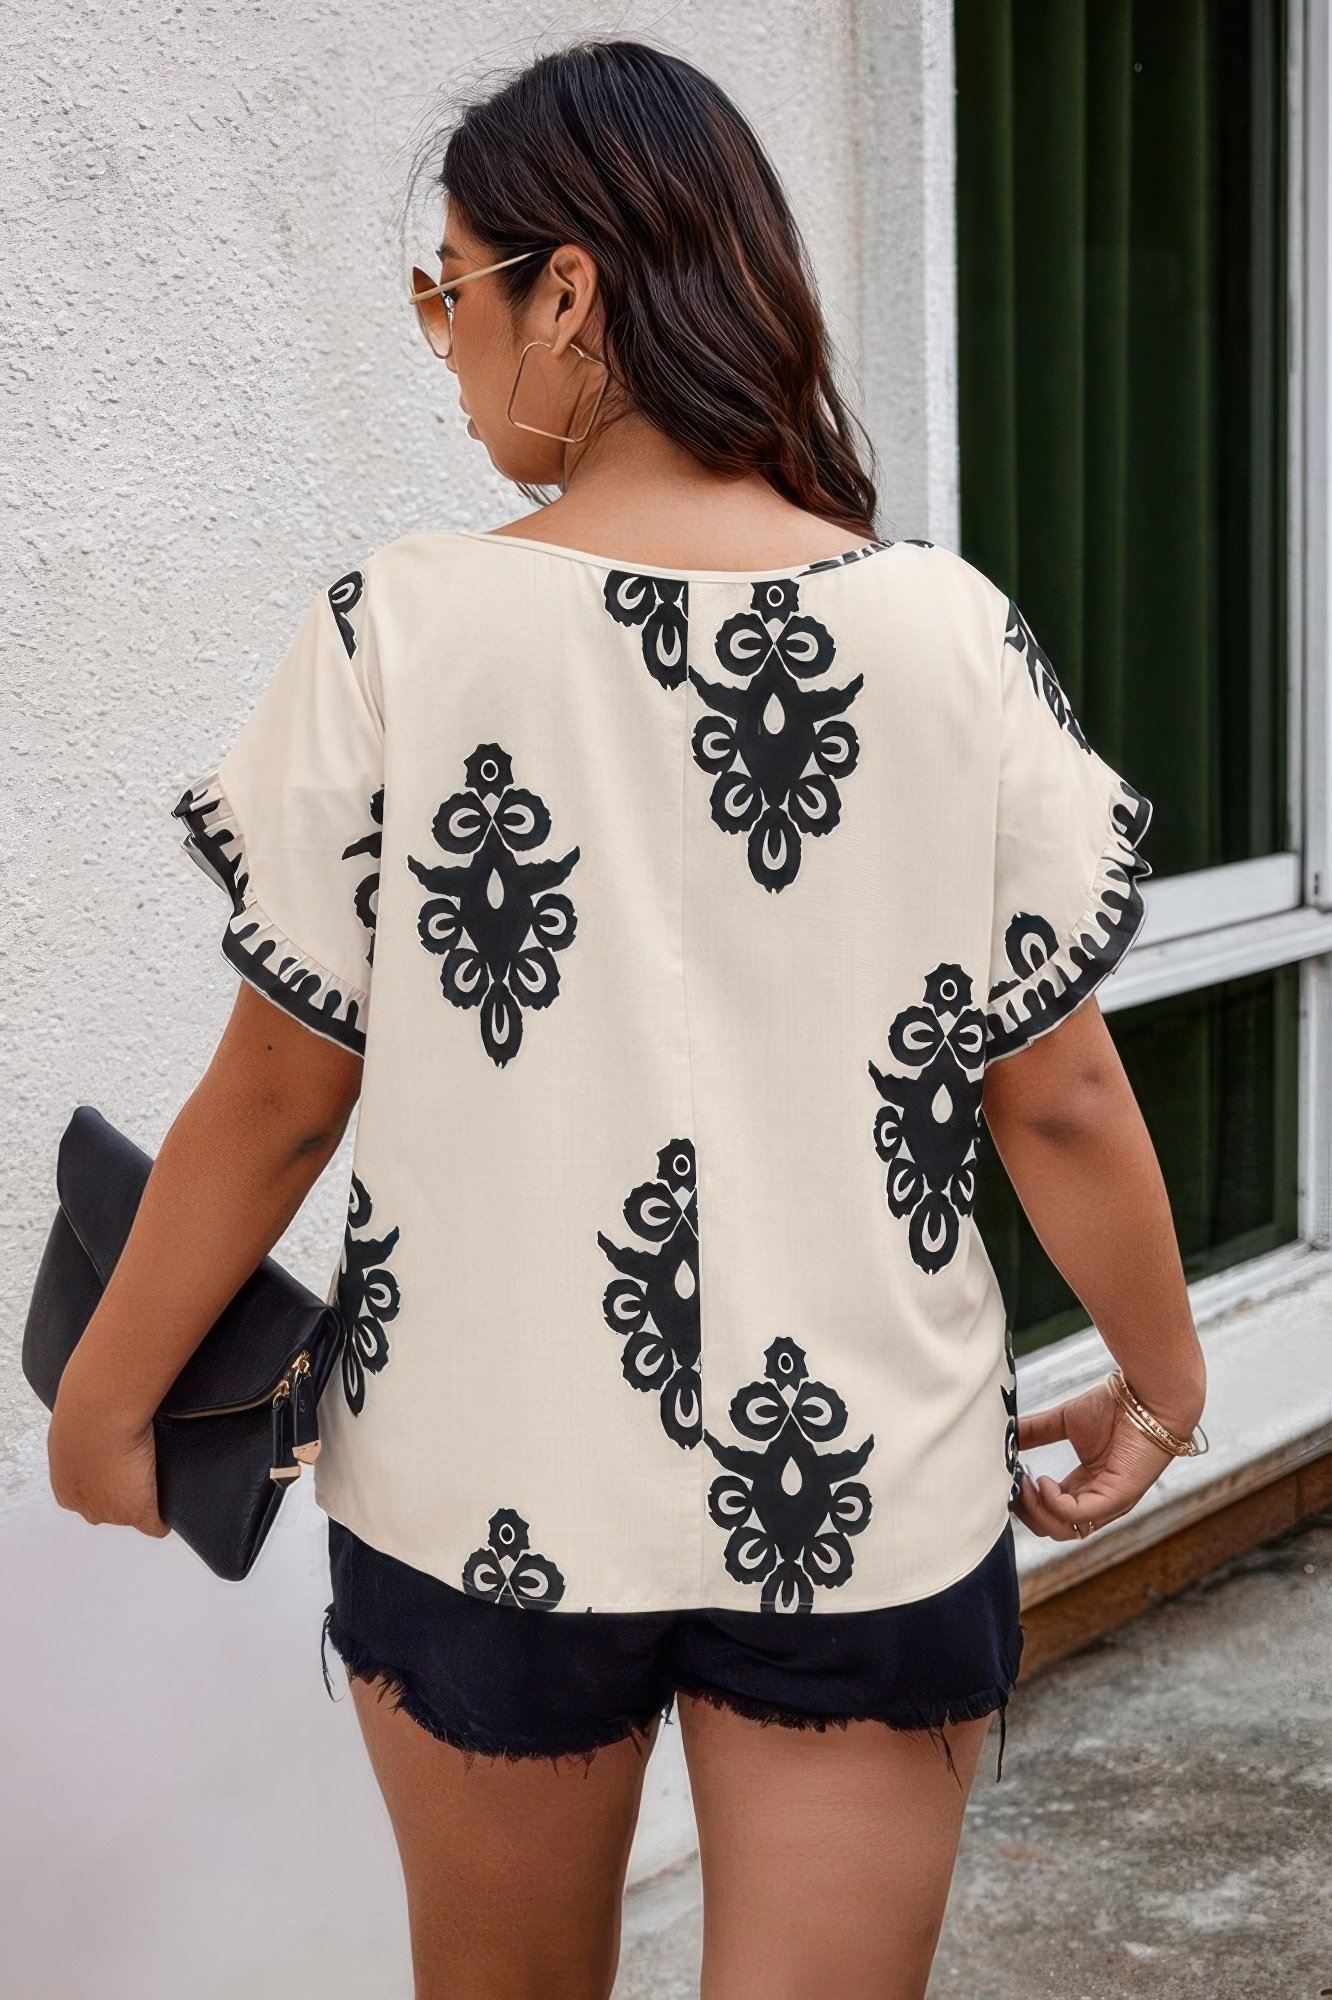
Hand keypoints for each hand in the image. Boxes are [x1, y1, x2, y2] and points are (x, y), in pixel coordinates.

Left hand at [48, 1374, 168, 1537]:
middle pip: (110, 1511)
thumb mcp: (73, 1432)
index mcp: (67, 1491)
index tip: (118, 1470)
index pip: (90, 1501)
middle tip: (135, 1467)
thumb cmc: (84, 1415)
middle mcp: (86, 1506)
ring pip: (132, 1515)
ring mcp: (113, 1512)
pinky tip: (168, 1506)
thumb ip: (81, 1446)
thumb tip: (92, 1440)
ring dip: (142, 1500)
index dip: (107, 1485)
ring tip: (151, 1471)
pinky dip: (163, 1520)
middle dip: (122, 1495)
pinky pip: (156, 1526)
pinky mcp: (139, 1511)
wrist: (100, 1415)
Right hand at [1010, 1381, 1176, 1541]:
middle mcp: (1097, 1500)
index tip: (1009, 1479)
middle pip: (1053, 1529)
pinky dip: (1054, 1504)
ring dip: (1037, 1511)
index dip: (1026, 1501)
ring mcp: (1109, 1504)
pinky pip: (1079, 1516)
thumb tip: (1005, 1436)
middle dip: (1026, 1512)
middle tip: (1012, 1485)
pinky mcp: (1117, 1499)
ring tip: (1026, 1485)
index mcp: (1085, 1486)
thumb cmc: (1115, 1407)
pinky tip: (1044, 1481)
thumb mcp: (1064, 1421)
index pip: (1050, 1511)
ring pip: (1064, 1531)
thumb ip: (1034, 1431)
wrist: (1148, 1397)